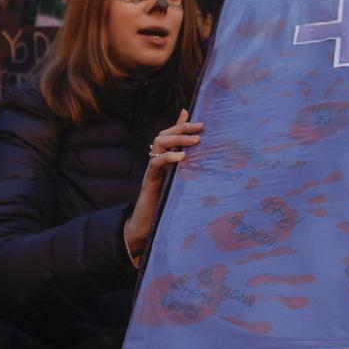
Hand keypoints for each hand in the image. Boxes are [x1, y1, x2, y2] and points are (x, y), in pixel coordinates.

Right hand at [124, 109, 202, 263]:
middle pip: (164, 134)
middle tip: (200, 128)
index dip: (182, 124)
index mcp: (164, 160)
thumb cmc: (166, 204)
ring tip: (194, 142)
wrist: (147, 226)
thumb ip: (189, 169)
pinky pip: (155, 164)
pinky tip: (181, 157)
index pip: (169, 134)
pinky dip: (167, 158)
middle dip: (181, 128)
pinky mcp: (149, 181)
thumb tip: (201, 157)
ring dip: (176, 139)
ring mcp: (152, 170)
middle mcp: (156, 161)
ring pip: (158, 143)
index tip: (200, 122)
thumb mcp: (181, 183)